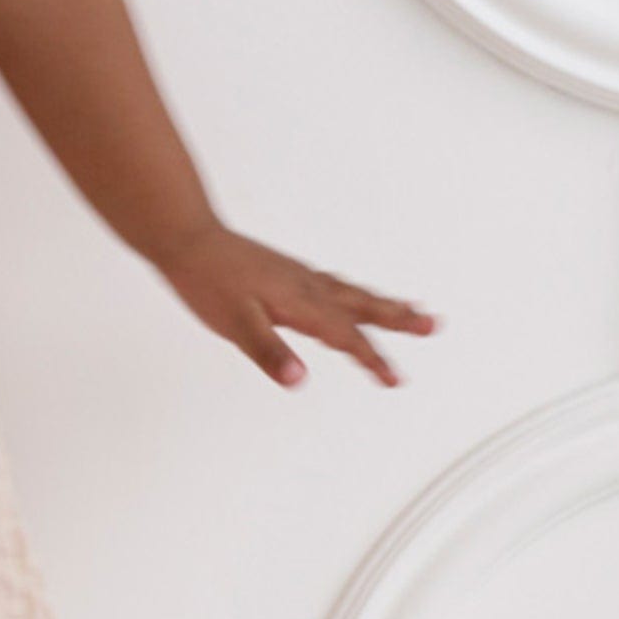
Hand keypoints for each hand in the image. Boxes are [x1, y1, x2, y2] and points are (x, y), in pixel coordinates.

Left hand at [158, 222, 436, 389]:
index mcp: (300, 303)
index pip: (345, 336)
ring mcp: (296, 276)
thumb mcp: (236, 324)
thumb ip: (269, 353)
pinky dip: (351, 292)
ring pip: (350, 292)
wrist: (185, 238)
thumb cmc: (207, 280)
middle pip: (361, 305)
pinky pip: (332, 283)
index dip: (372, 360)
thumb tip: (300, 380)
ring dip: (382, 303)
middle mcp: (305, 286)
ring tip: (410, 309)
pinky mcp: (283, 271)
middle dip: (398, 318)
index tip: (396, 380)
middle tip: (433, 325)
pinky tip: (346, 294)